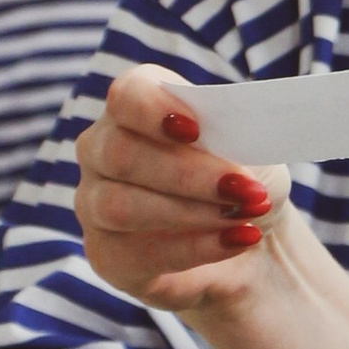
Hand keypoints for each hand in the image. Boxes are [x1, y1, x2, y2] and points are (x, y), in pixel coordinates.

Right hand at [75, 68, 291, 323]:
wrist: (249, 230)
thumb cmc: (244, 172)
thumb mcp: (254, 147)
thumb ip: (238, 136)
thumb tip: (233, 141)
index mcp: (137, 104)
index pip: (127, 96)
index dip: (154, 110)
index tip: (195, 130)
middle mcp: (102, 148)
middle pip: (122, 155)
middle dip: (188, 174)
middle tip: (245, 190)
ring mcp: (94, 202)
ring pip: (121, 207)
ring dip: (191, 213)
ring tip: (244, 216)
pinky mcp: (105, 253)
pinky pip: (137, 253)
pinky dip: (196, 248)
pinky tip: (237, 240)